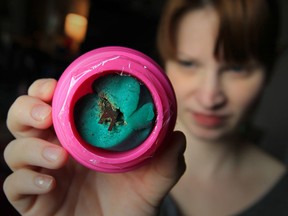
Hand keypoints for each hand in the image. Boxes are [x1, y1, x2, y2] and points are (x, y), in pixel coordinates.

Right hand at [3, 78, 185, 215]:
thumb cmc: (133, 203)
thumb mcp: (153, 180)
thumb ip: (166, 160)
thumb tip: (177, 136)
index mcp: (81, 136)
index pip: (55, 103)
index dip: (48, 90)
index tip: (56, 87)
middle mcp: (57, 150)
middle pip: (24, 119)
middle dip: (28, 110)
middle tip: (46, 115)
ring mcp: (43, 174)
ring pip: (15, 150)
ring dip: (31, 148)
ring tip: (59, 157)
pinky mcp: (34, 200)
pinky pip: (14, 185)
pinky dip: (26, 179)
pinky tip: (51, 183)